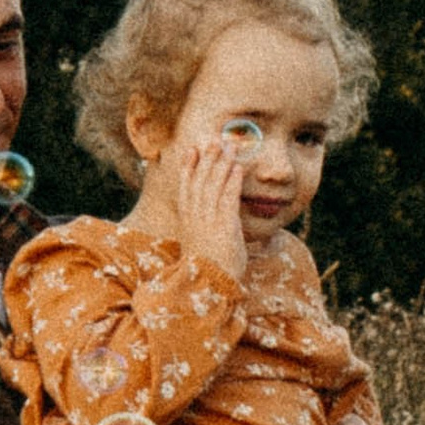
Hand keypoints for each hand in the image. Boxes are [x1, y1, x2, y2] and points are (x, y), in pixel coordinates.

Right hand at [166, 130, 249, 277]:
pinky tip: (238, 168)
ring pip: (214, 184)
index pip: (185, 186)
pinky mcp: (224, 225)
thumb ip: (201, 229)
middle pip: (200, 180)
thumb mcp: (199, 244)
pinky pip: (228, 198)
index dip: (188, 166)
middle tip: (214, 139)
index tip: (192, 149)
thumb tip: (204, 224)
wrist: (209, 286)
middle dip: (207, 158)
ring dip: (222, 164)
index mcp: (186, 219)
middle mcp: (195, 216)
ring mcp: (209, 219)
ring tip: (230, 147)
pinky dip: (233, 181)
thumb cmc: (207, 269)